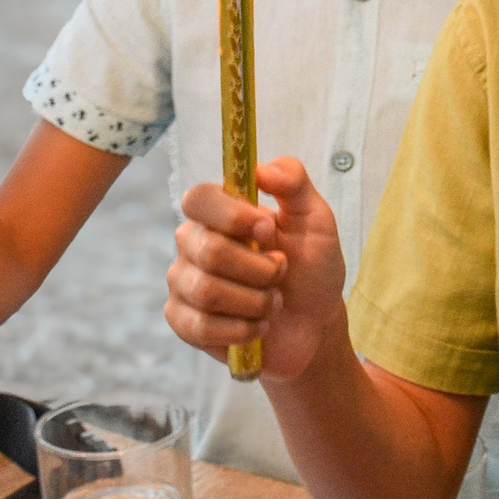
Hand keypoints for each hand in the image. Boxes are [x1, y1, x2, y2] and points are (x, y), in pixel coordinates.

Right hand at [164, 157, 347, 379]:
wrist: (314, 322)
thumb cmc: (310, 267)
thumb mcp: (315, 219)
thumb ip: (293, 183)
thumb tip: (263, 169)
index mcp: (218, 213)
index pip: (198, 199)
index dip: (232, 216)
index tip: (267, 229)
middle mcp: (193, 243)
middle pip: (209, 251)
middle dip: (259, 269)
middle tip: (280, 272)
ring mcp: (184, 282)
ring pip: (207, 292)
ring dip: (255, 302)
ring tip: (273, 302)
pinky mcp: (183, 321)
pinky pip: (200, 326)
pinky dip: (241, 330)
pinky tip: (259, 327)